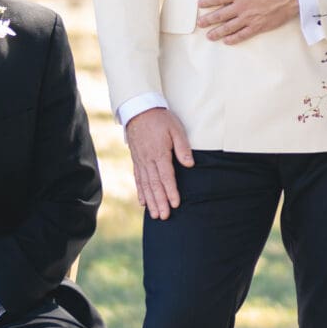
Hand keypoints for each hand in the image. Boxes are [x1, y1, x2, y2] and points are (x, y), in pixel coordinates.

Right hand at [125, 106, 194, 220]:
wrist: (139, 110)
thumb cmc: (160, 119)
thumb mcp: (176, 129)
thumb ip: (182, 148)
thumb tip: (190, 165)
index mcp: (159, 153)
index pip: (166, 176)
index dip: (171, 191)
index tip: (175, 204)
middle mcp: (148, 160)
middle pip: (155, 185)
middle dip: (160, 202)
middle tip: (165, 217)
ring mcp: (140, 161)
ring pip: (145, 185)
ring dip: (151, 201)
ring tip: (155, 215)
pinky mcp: (136, 160)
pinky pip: (138, 179)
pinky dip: (140, 192)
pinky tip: (143, 203)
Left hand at [197, 0, 299, 43]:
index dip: (207, 2)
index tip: (199, 5)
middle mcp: (241, 6)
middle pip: (220, 15)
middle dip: (208, 20)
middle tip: (200, 24)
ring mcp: (249, 18)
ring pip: (229, 27)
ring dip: (217, 32)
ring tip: (209, 36)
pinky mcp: (259, 26)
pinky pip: (243, 34)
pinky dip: (234, 38)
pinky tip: (227, 41)